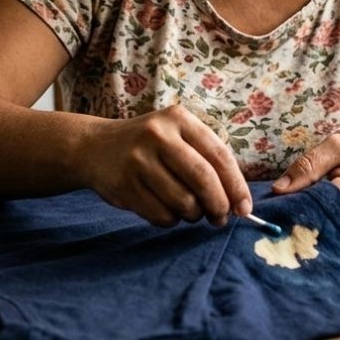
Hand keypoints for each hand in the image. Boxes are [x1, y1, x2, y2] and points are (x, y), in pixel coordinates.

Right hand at [74, 104, 252, 227]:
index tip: (245, 209)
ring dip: (193, 215)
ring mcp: (138, 161)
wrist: (95, 147)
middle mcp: (157, 135)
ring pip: (184, 203)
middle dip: (218, 205)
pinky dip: (170, 221)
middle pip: (203, 180)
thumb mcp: (177, 135)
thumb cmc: (149, 145)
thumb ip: (207, 160)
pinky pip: (161, 216)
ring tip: (189, 210)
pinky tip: (165, 208)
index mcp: (178, 119)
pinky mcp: (124, 186)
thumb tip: (238, 202)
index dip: (236, 186)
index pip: (219, 155)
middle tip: (220, 218)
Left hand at [270, 133, 339, 222]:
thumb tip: (278, 189)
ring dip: (295, 220)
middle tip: (265, 210)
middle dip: (285, 215)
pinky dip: (307, 223)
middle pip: (308, 223)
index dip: (283, 203)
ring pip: (313, 230)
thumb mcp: (339, 146)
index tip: (264, 202)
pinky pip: (321, 232)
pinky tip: (296, 215)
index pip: (307, 204)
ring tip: (279, 213)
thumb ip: (308, 165)